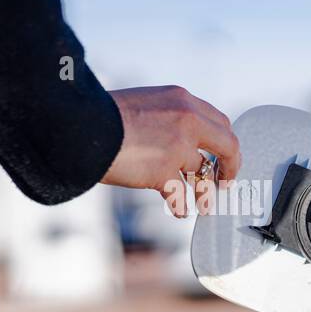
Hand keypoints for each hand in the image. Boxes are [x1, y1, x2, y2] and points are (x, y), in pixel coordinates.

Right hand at [101, 85, 241, 216]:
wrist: (81, 125)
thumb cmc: (102, 116)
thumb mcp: (143, 104)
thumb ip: (165, 118)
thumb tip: (174, 141)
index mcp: (182, 100)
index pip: (218, 121)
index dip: (223, 142)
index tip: (220, 155)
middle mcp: (187, 121)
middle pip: (226, 145)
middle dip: (229, 166)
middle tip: (224, 181)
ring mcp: (178, 147)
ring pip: (204, 174)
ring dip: (205, 192)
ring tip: (204, 205)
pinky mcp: (163, 172)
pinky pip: (181, 196)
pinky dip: (180, 206)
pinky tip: (178, 211)